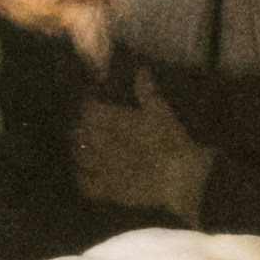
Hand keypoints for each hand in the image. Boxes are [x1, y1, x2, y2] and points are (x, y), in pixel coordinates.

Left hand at [76, 87, 213, 222]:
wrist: (181, 178)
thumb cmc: (173, 141)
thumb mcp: (163, 112)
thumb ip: (147, 92)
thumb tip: (140, 70)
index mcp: (114, 121)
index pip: (88, 110)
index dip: (87, 106)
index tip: (90, 104)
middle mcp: (102, 143)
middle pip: (79, 133)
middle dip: (80, 129)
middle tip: (86, 128)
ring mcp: (102, 167)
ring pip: (78, 156)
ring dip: (79, 151)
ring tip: (84, 150)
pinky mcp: (107, 190)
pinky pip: (85, 184)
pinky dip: (83, 178)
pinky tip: (88, 175)